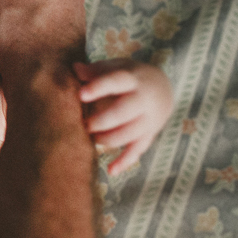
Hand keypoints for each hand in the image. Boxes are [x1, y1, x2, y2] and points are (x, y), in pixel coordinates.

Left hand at [75, 59, 172, 174]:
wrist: (163, 87)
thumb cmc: (129, 77)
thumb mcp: (116, 67)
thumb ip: (95, 71)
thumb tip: (74, 68)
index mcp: (131, 79)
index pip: (115, 81)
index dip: (98, 88)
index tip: (81, 94)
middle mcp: (142, 99)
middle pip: (124, 111)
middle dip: (102, 121)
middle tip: (85, 125)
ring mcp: (148, 119)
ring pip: (130, 133)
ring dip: (108, 139)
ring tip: (92, 138)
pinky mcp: (149, 134)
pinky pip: (138, 150)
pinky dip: (125, 161)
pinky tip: (111, 171)